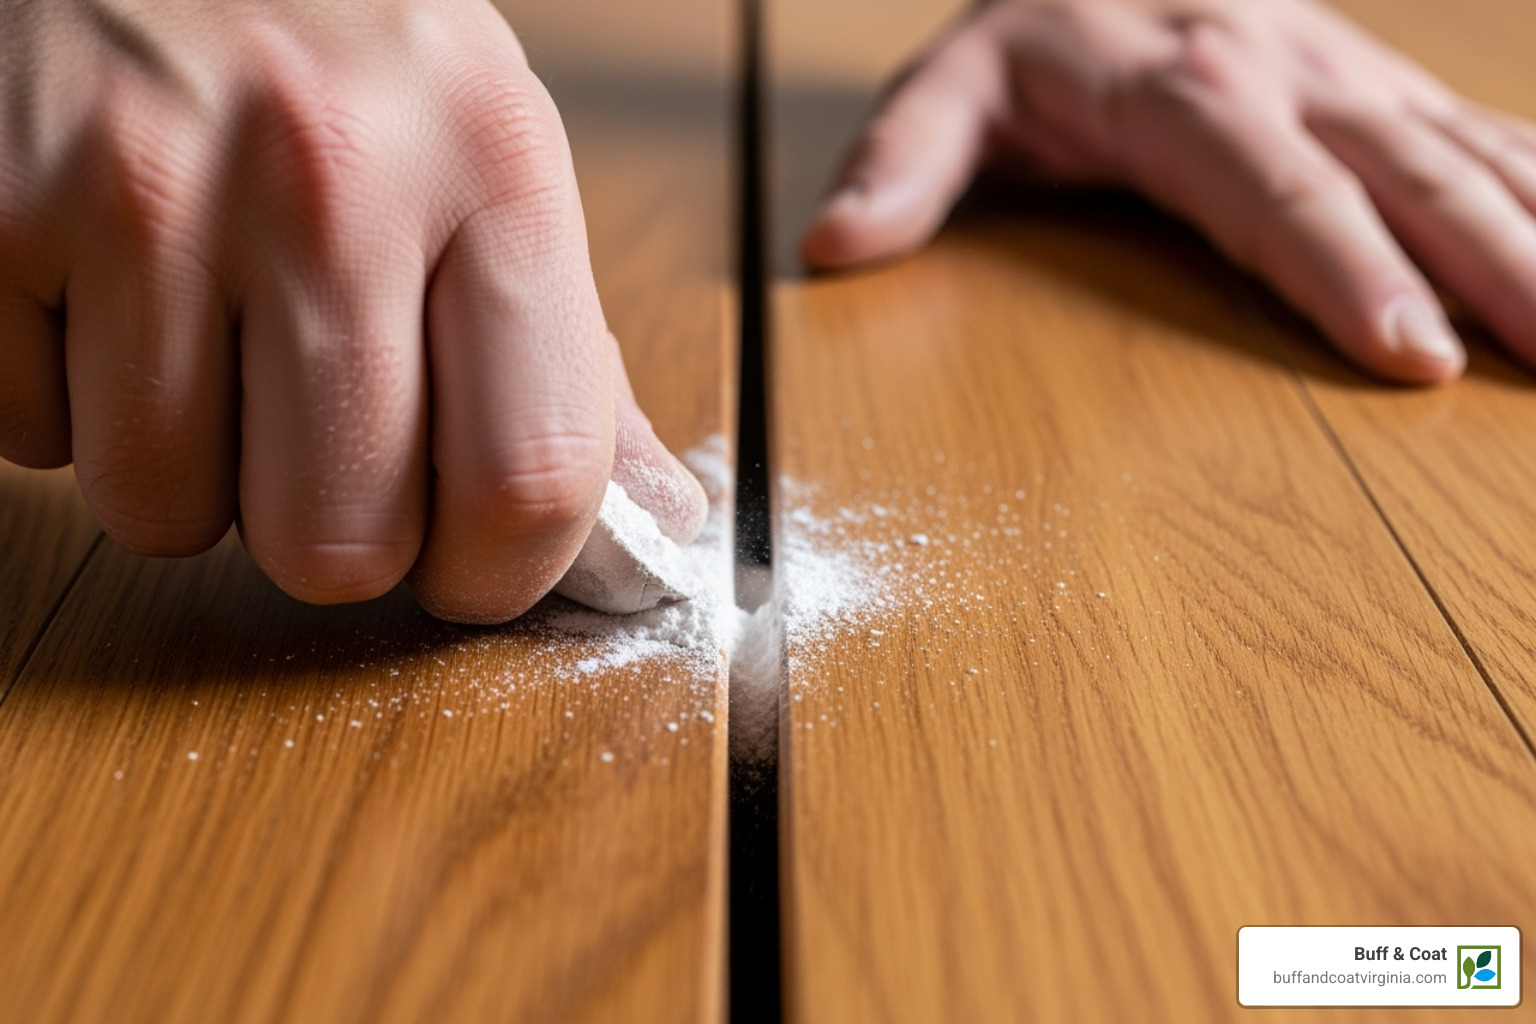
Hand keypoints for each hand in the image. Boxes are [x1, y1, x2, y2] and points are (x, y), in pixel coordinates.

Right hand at [0, 0, 705, 622]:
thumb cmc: (340, 48)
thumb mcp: (490, 155)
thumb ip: (571, 357)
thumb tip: (658, 525)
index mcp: (492, 162)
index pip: (528, 479)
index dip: (498, 572)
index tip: (465, 559)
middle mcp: (328, 171)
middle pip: (338, 543)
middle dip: (327, 528)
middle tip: (314, 425)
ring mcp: (144, 185)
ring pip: (167, 511)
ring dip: (186, 465)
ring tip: (201, 331)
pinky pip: (33, 439)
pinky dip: (66, 401)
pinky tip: (104, 291)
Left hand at [802, 0, 1535, 383]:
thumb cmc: (1017, 42)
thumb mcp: (942, 94)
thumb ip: (900, 167)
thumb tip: (834, 246)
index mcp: (1170, 86)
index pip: (1268, 189)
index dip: (1340, 268)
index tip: (1406, 350)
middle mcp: (1274, 69)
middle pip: (1394, 171)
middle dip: (1481, 265)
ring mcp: (1337, 69)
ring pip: (1458, 148)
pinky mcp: (1369, 78)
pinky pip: (1474, 127)